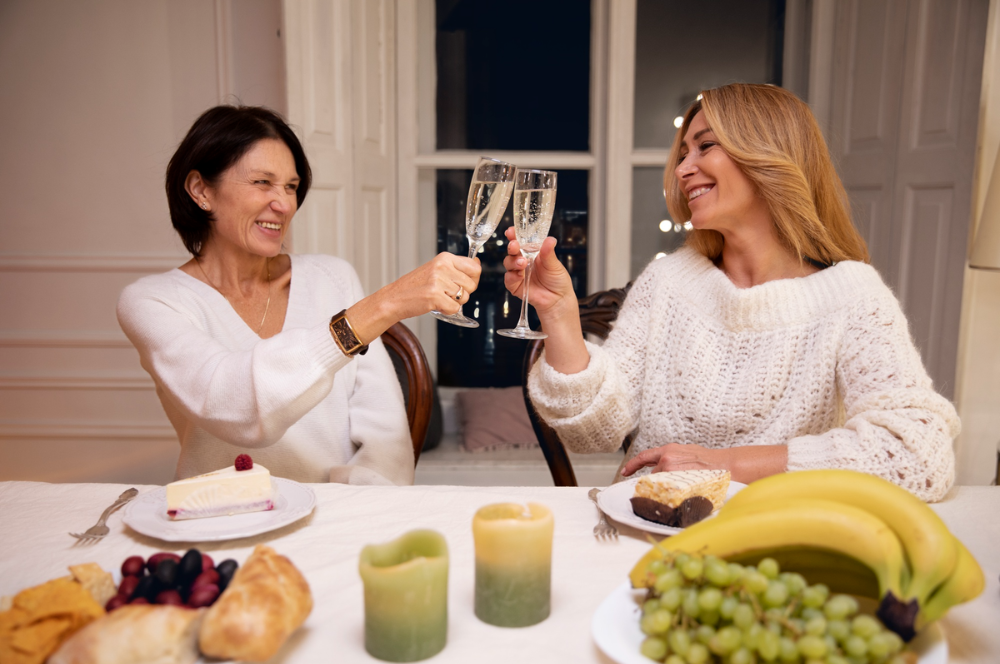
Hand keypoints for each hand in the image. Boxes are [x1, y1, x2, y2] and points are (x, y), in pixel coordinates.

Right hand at [347, 252, 480, 341]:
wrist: (394, 298)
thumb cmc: (415, 286)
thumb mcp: (436, 269)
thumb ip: (456, 268)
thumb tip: (477, 264)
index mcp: (445, 258)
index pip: (474, 267)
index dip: (473, 279)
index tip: (464, 283)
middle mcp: (442, 267)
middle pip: (472, 285)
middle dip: (463, 294)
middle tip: (446, 293)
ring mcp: (438, 281)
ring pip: (465, 297)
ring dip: (454, 302)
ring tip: (439, 298)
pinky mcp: (435, 295)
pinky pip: (455, 309)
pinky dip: (447, 311)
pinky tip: (435, 305)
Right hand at [502, 227, 574, 318]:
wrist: (558, 299)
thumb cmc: (557, 280)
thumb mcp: (554, 264)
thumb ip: (548, 253)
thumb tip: (549, 239)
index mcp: (532, 253)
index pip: (521, 241)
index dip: (514, 235)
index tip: (511, 231)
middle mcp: (523, 261)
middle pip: (512, 251)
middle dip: (512, 246)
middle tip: (515, 245)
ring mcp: (518, 273)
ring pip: (508, 263)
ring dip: (513, 261)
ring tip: (523, 263)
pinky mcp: (515, 285)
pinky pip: (508, 278)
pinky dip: (512, 276)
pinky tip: (519, 275)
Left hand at [620, 443, 788, 483]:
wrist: (727, 466)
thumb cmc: (711, 462)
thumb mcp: (689, 453)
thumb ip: (674, 459)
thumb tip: (665, 468)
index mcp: (669, 451)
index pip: (644, 457)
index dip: (633, 465)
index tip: (624, 472)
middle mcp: (667, 459)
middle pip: (654, 476)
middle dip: (661, 484)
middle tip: (674, 489)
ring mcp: (672, 472)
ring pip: (661, 487)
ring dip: (668, 491)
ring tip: (686, 489)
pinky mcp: (677, 484)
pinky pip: (668, 495)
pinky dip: (672, 498)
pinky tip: (683, 497)